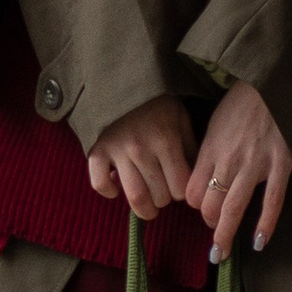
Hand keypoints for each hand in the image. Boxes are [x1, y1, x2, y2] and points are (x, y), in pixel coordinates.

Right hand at [86, 94, 194, 218]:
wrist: (123, 83)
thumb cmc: (158, 106)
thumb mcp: (182, 121)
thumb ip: (190, 150)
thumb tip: (194, 182)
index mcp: (166, 141)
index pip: (180, 189)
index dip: (183, 192)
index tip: (179, 185)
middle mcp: (142, 148)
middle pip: (160, 197)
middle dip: (165, 199)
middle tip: (164, 190)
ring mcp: (117, 151)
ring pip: (135, 197)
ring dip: (144, 208)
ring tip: (148, 204)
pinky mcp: (97, 151)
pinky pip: (100, 184)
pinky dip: (109, 192)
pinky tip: (117, 188)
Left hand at [189, 80, 291, 257]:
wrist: (273, 85)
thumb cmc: (242, 104)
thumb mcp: (214, 124)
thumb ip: (208, 153)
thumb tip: (202, 180)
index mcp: (211, 148)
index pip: (194, 192)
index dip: (196, 205)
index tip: (202, 209)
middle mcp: (229, 159)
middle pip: (210, 204)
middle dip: (210, 223)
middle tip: (214, 232)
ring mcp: (256, 164)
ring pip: (234, 208)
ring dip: (225, 235)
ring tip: (220, 256)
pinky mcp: (282, 164)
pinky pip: (272, 200)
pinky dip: (266, 224)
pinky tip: (259, 243)